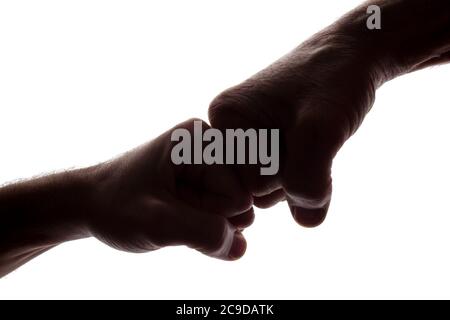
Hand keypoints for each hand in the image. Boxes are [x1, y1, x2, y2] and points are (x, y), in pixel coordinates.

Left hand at [90, 119, 252, 259]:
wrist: (90, 205)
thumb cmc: (115, 205)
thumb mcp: (155, 221)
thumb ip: (202, 232)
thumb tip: (240, 247)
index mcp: (200, 140)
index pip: (237, 195)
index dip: (209, 215)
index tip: (171, 208)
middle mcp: (209, 149)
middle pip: (239, 204)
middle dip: (210, 222)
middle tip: (170, 214)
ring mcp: (208, 168)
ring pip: (231, 214)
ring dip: (204, 228)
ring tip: (170, 216)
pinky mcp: (204, 186)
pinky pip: (221, 217)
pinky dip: (203, 230)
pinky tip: (178, 223)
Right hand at [208, 0, 449, 227]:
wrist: (353, 58)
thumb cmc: (334, 80)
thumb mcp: (323, 127)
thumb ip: (308, 178)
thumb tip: (306, 221)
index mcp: (226, 118)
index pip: (244, 182)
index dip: (282, 173)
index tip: (300, 139)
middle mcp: (231, 132)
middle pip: (254, 191)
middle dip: (291, 177)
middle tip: (310, 138)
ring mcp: (250, 143)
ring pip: (269, 193)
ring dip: (300, 178)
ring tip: (313, 139)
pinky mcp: (268, 150)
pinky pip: (281, 186)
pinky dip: (306, 178)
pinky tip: (315, 150)